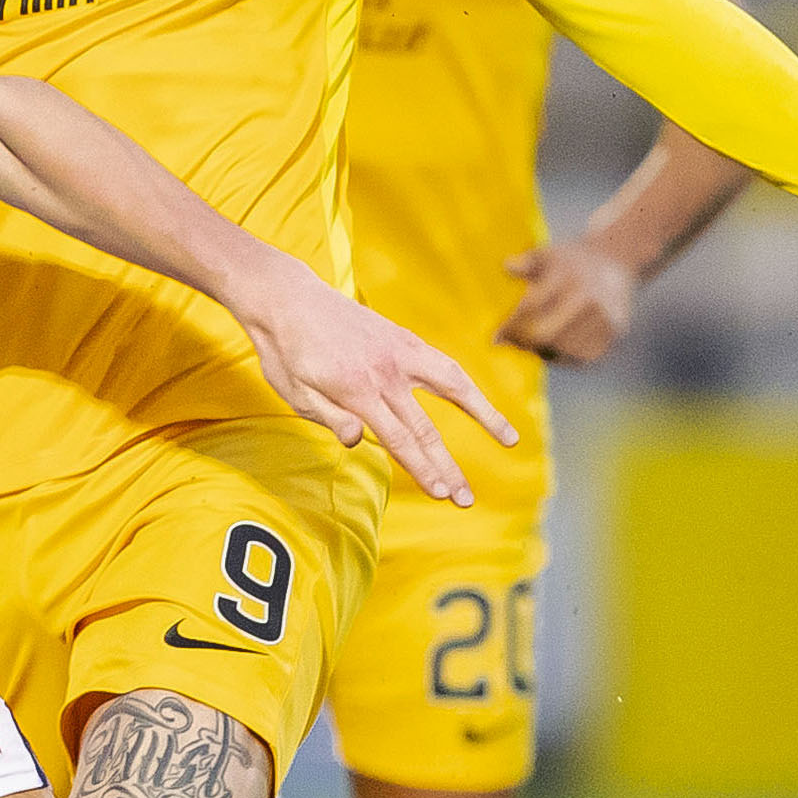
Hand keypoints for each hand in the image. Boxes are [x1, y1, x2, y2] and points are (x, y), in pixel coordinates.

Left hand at [241, 271, 517, 504]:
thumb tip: (357, 441)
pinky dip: (466, 385)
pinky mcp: (404, 339)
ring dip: (485, 415)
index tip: (441, 494)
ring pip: (453, 386)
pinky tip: (480, 404)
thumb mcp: (294, 393)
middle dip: (447, 467)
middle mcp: (385, 371)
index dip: (422, 468)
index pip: (398, 438)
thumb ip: (329, 417)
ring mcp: (400, 352)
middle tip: (467, 499)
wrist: (288, 298)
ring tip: (511, 440)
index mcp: (356, 390)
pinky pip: (443, 365)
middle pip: (426, 428)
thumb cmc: (285, 352)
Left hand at [496, 239, 637, 363]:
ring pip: (563, 350)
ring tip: (533, 342)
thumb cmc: (571, 263)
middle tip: (512, 343)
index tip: (495, 339)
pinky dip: (564, 357)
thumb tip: (508, 266)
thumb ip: (527, 262)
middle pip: (546, 334)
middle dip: (524, 342)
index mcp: (568, 276)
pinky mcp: (614, 334)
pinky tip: (555, 347)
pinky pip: (582, 358)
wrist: (615, 262)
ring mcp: (605, 318)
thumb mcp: (549, 254)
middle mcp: (589, 297)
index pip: (531, 306)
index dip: (510, 326)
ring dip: (543, 351)